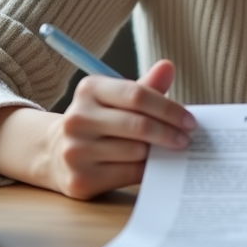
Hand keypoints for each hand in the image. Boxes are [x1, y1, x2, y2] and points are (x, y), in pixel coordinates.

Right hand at [44, 60, 194, 198]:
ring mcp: (76, 151)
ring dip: (159, 153)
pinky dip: (147, 171)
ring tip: (172, 152)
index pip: (137, 95)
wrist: (57, 153)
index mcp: (89, 90)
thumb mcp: (117, 99)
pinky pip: (128, 175)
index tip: (189, 121)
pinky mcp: (81, 179)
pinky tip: (155, 167)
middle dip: (169, 133)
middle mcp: (78, 119)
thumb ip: (145, 87)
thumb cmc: (100, 121)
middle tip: (187, 139)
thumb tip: (168, 67)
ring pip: (135, 152)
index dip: (168, 109)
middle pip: (138, 125)